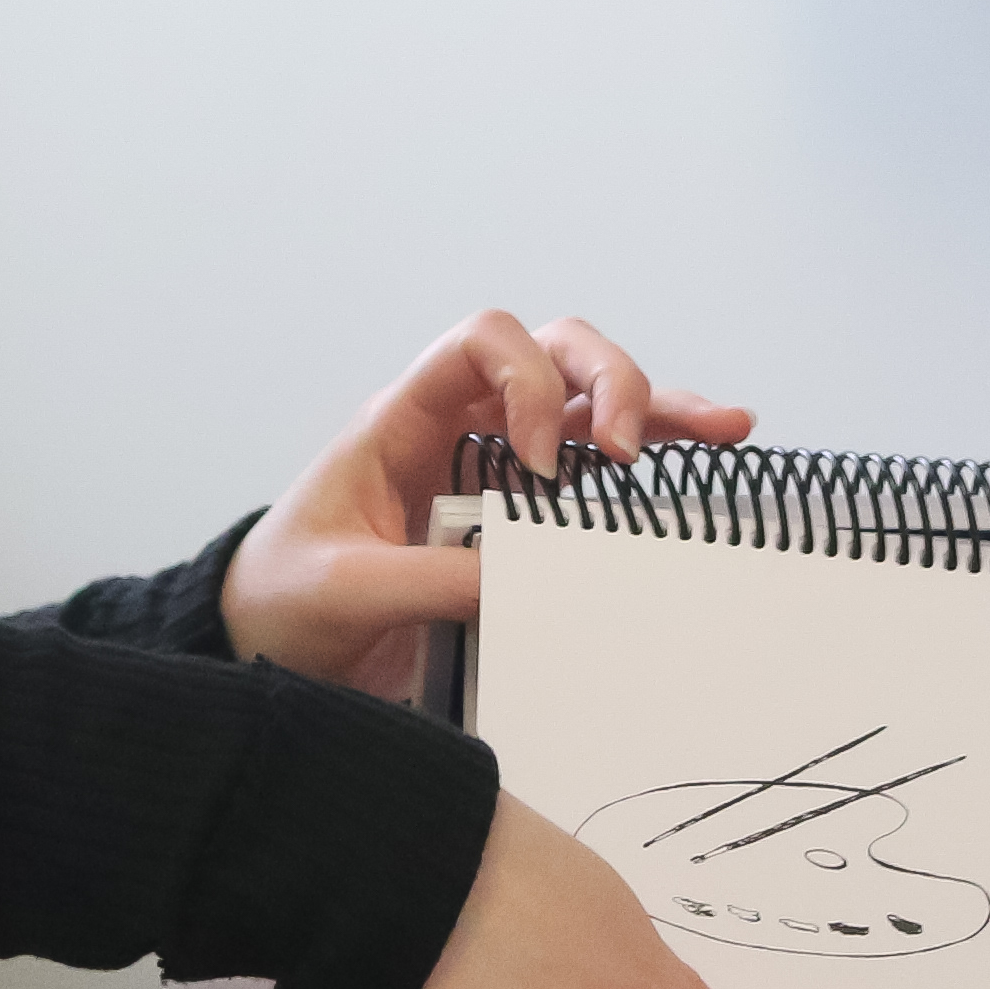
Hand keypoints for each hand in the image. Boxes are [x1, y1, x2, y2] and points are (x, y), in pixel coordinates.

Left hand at [222, 310, 750, 698]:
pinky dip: (656, 446)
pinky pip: (595, 458)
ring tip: (719, 429)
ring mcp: (496, 461)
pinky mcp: (520, 508)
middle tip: (629, 447)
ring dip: (652, 404)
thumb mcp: (341, 590)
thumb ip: (422, 580)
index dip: (526, 381)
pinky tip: (712, 446)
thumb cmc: (285, 600)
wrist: (270, 643)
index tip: (539, 467)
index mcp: (402, 422)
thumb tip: (518, 576)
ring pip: (589, 396)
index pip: (478, 345)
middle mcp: (458, 425)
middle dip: (607, 381)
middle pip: (552, 349)